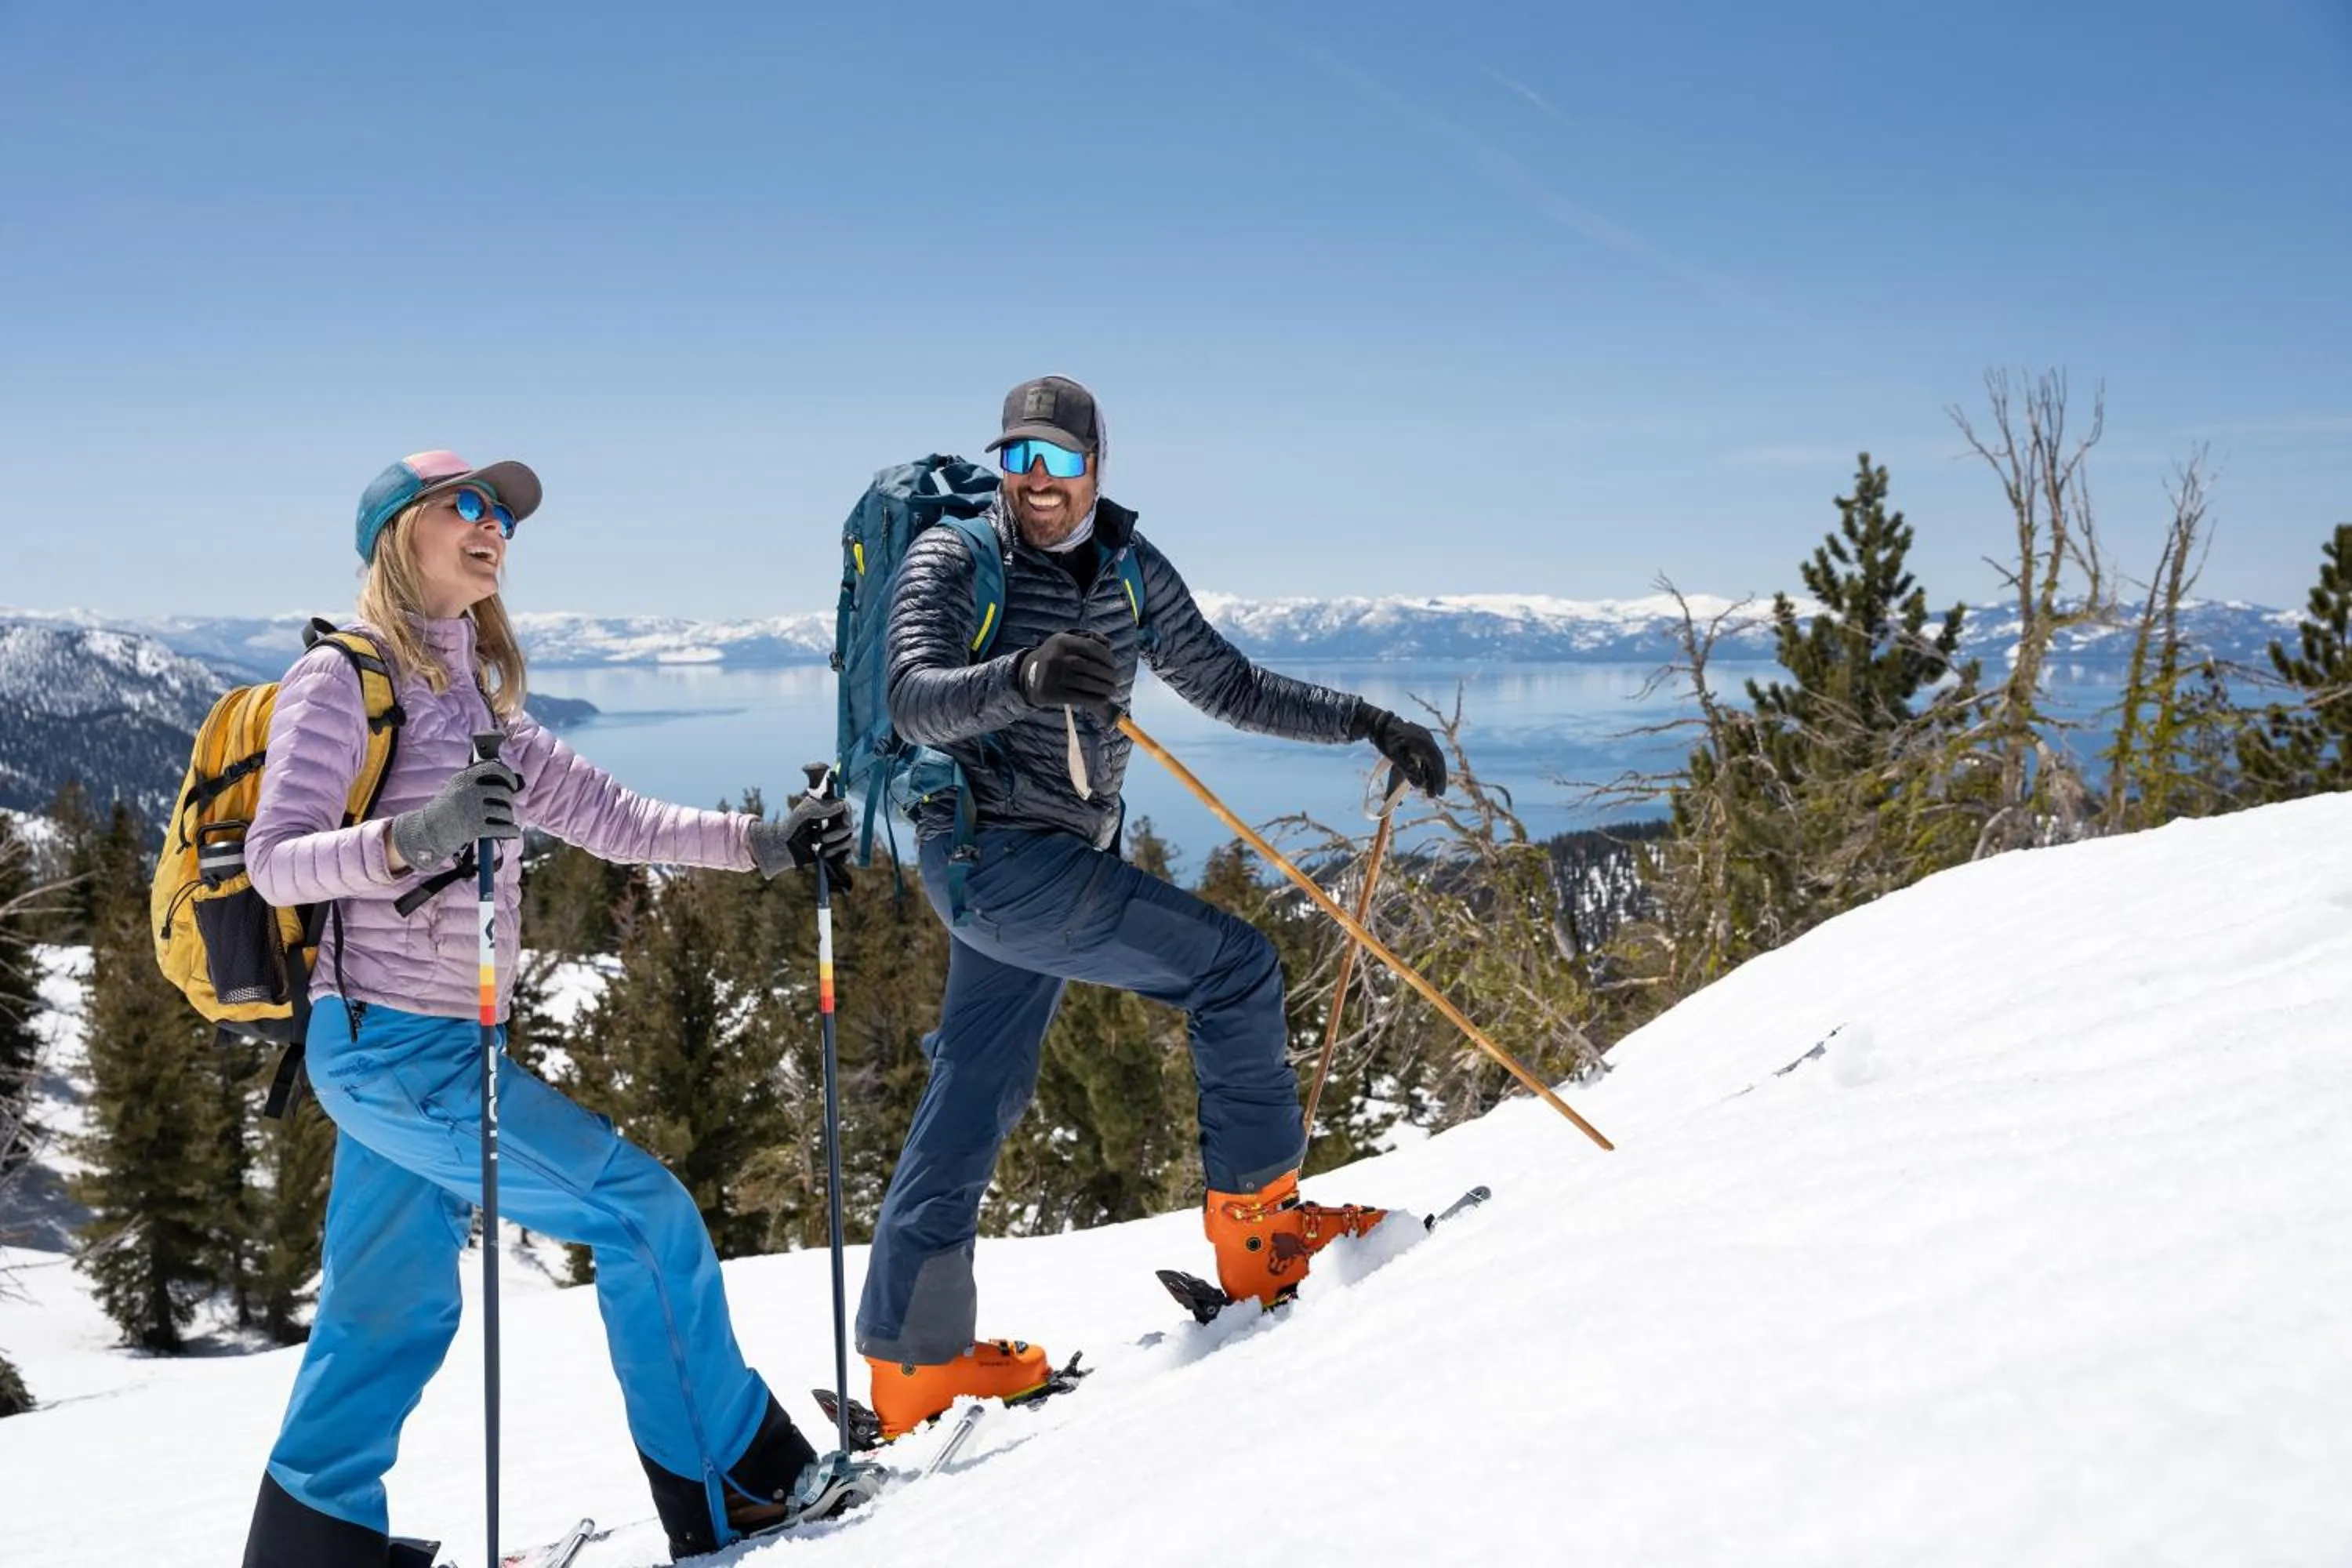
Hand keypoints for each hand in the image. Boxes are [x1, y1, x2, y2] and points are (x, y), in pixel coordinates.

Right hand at [389, 759, 522, 869]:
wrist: (424, 832)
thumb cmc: (443, 812)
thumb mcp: (455, 789)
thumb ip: (475, 784)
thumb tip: (506, 786)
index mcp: (463, 778)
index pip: (494, 768)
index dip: (508, 776)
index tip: (512, 785)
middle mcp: (468, 791)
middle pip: (503, 793)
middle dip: (508, 802)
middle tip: (505, 808)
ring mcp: (472, 809)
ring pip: (504, 811)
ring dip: (509, 818)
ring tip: (505, 821)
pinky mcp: (474, 827)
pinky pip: (502, 828)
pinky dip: (511, 831)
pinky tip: (513, 832)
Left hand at [748, 790, 854, 891]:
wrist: (782, 848)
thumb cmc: (790, 827)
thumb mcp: (804, 813)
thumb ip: (822, 807)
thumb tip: (842, 806)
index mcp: (827, 808)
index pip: (845, 808)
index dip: (846, 815)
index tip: (839, 823)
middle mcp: (833, 821)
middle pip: (848, 827)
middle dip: (836, 835)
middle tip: (820, 839)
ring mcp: (834, 837)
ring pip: (850, 841)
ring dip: (836, 847)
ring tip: (821, 851)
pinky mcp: (834, 851)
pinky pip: (847, 854)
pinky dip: (840, 856)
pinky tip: (826, 856)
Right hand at [1016, 629, 1117, 719]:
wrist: (1029, 676)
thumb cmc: (1057, 658)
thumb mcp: (1067, 641)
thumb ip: (1089, 638)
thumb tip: (1109, 645)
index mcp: (1061, 641)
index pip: (1091, 647)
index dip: (1107, 656)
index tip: (1114, 664)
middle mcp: (1056, 657)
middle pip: (1090, 666)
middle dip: (1108, 674)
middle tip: (1116, 679)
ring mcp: (1053, 676)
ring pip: (1086, 683)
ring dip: (1104, 688)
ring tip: (1112, 689)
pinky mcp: (1051, 693)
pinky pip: (1078, 697)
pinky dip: (1094, 699)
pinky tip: (1103, 699)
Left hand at [1350, 704, 1445, 797]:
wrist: (1379, 723)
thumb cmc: (1385, 740)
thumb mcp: (1394, 755)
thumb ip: (1407, 769)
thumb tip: (1419, 784)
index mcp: (1423, 741)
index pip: (1436, 762)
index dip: (1439, 778)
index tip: (1439, 793)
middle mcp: (1427, 738)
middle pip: (1437, 761)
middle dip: (1437, 779)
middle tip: (1436, 795)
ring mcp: (1424, 738)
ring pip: (1432, 760)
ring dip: (1431, 776)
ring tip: (1429, 793)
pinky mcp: (1420, 740)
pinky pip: (1427, 756)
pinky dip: (1426, 769)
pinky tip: (1424, 780)